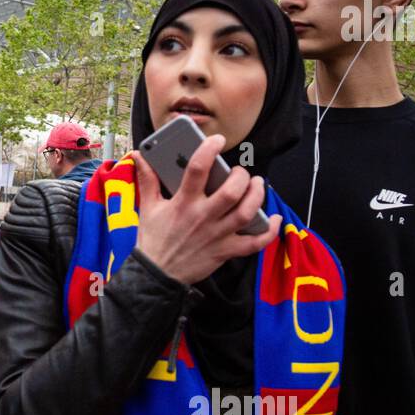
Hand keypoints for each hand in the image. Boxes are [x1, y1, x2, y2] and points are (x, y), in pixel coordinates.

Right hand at [130, 138, 281, 285]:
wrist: (156, 274)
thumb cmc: (153, 239)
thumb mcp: (148, 207)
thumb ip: (147, 180)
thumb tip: (139, 156)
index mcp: (183, 203)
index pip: (197, 169)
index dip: (209, 150)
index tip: (217, 141)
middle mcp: (202, 217)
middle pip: (231, 192)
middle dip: (241, 177)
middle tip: (240, 172)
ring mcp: (217, 235)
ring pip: (246, 213)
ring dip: (257, 196)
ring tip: (259, 185)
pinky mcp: (225, 251)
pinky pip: (254, 243)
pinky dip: (269, 232)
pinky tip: (275, 219)